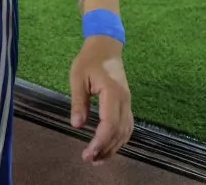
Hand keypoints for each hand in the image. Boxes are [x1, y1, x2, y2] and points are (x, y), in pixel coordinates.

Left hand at [69, 36, 132, 164]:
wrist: (105, 47)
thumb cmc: (89, 60)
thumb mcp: (77, 77)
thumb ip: (78, 102)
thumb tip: (76, 125)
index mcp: (112, 92)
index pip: (109, 124)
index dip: (100, 141)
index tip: (88, 153)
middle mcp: (124, 100)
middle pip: (119, 131)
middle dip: (105, 148)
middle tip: (89, 159)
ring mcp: (128, 102)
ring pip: (126, 131)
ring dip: (113, 147)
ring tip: (98, 158)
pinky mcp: (127, 104)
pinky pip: (127, 126)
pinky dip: (120, 139)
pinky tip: (110, 147)